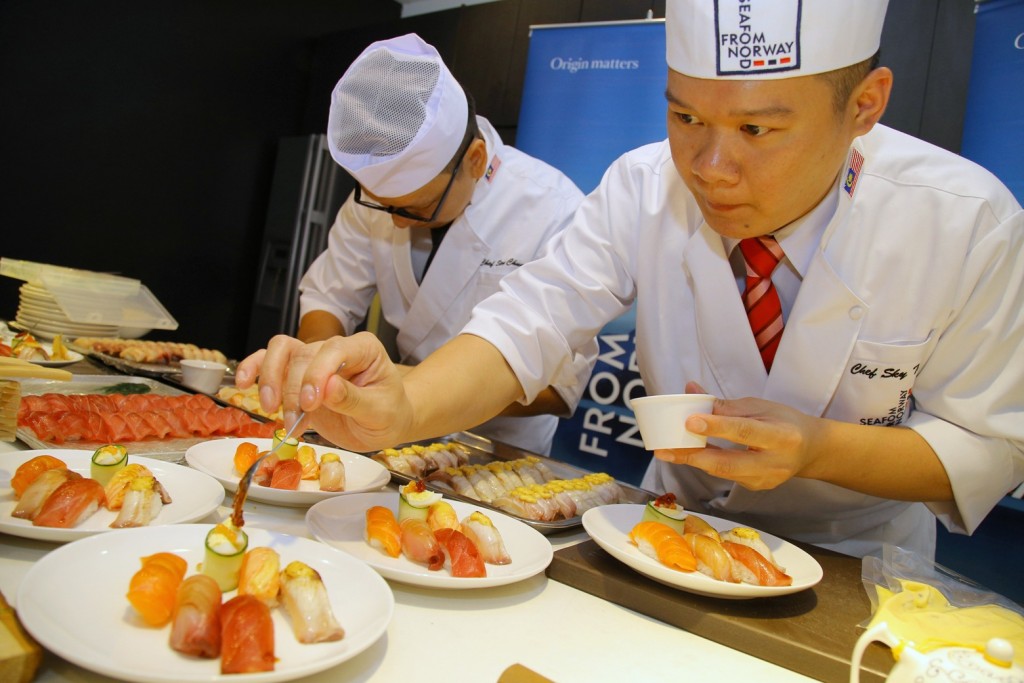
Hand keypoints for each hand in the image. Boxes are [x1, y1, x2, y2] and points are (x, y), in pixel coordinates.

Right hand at [236, 332, 411, 450]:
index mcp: (364, 349)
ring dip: (270, 378)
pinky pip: (269, 361)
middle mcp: (336, 347)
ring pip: (281, 350)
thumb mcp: (380, 412)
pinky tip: (243, 384)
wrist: (384, 422)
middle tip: (296, 418)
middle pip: (303, 354)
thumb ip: (354, 399)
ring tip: (272, 408)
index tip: (311, 402)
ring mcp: (314, 359)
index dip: (317, 373)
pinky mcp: (296, 374)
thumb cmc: (388, 413)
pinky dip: (253, 369)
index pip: (334, 349)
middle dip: (293, 387)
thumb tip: (328, 387)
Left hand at [652, 382, 822, 490]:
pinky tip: (686, 456)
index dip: (716, 427)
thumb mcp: (760, 406)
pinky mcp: (755, 488)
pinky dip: (705, 464)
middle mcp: (774, 463)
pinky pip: (725, 476)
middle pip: (728, 462)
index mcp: (782, 436)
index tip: (689, 421)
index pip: (744, 431)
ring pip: (722, 471)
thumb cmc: (784, 421)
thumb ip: (725, 403)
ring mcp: (765, 480)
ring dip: (692, 461)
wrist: (811, 450)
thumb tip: (689, 390)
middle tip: (664, 449)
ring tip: (666, 452)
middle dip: (693, 455)